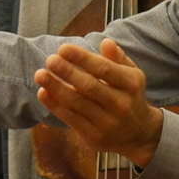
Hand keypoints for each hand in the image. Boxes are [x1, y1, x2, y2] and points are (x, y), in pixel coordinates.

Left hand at [33, 38, 163, 167]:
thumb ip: (118, 58)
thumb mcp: (131, 75)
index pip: (104, 69)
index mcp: (130, 84)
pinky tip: (43, 93)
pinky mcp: (94, 137)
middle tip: (50, 60)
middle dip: (67, 72)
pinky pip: (71, 119)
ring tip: (40, 74)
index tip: (63, 48)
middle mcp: (120, 104)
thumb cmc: (129, 96)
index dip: (83, 58)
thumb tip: (106, 42)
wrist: (139, 135)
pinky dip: (55, 106)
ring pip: (77, 104)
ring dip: (56, 88)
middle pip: (89, 87)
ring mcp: (107, 123)